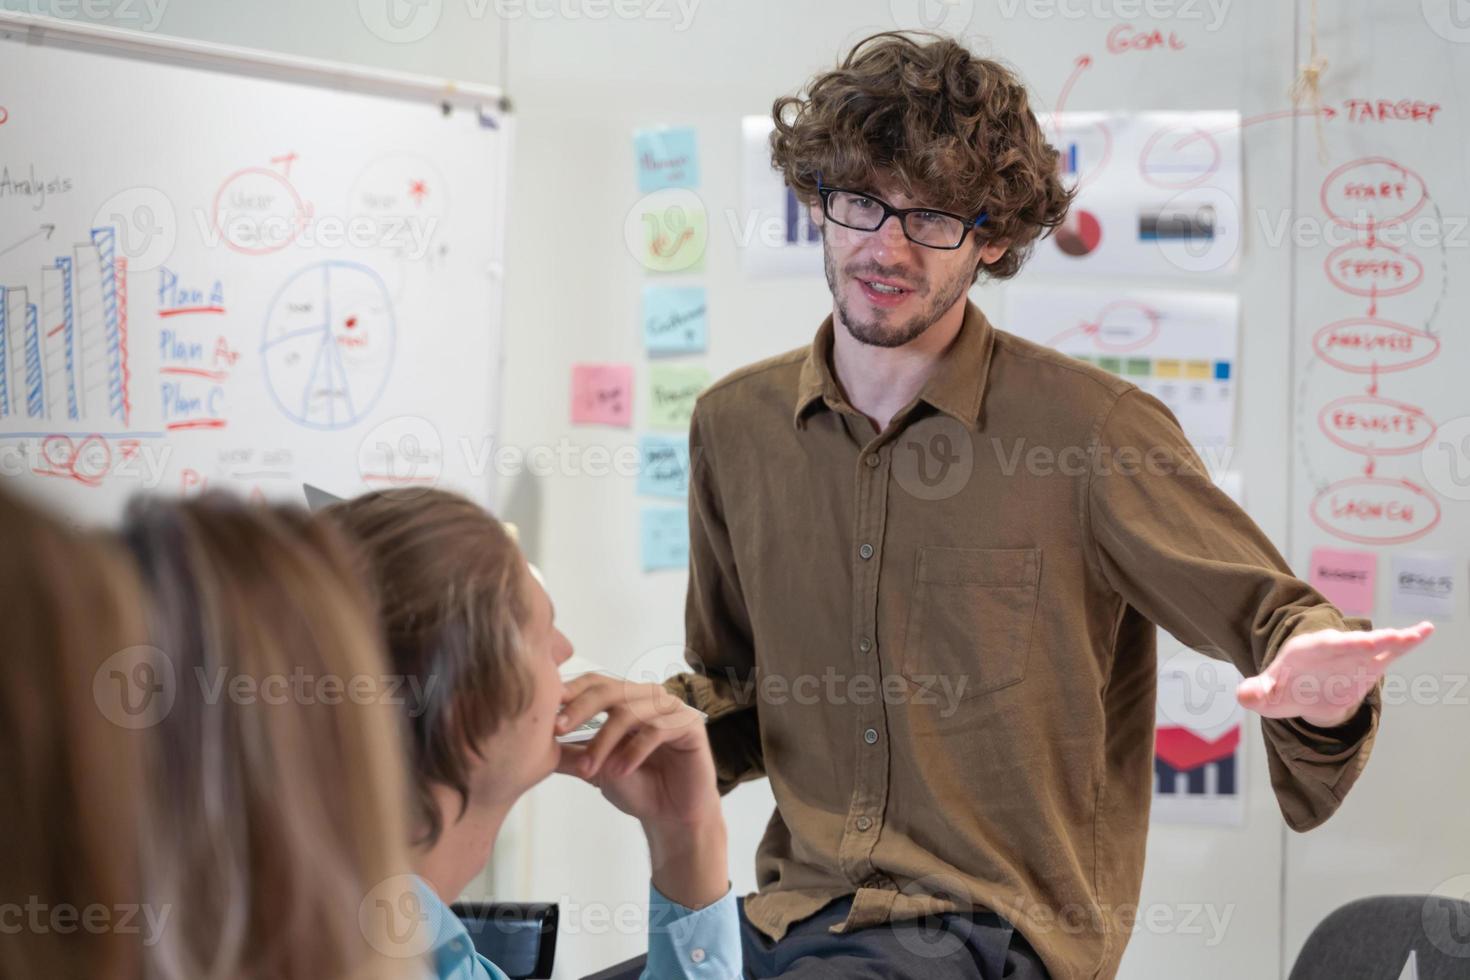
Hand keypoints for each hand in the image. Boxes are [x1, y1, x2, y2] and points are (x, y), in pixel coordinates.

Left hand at [555, 675, 719, 830]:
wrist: (670, 817)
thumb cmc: (636, 787)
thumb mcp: (595, 768)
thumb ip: (569, 753)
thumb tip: (532, 743)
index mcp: (626, 699)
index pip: (594, 683)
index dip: (569, 692)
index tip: (544, 713)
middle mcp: (648, 697)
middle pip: (609, 690)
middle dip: (580, 709)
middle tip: (557, 730)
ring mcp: (671, 708)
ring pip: (630, 711)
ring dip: (604, 741)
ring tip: (589, 769)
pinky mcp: (689, 724)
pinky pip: (656, 730)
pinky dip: (634, 751)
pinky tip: (620, 771)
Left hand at [1236, 620, 1433, 727]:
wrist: (1303, 691)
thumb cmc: (1285, 690)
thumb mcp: (1268, 694)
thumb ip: (1257, 693)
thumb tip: (1243, 695)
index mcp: (1306, 650)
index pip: (1322, 646)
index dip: (1338, 644)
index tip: (1356, 643)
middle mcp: (1333, 648)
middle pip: (1352, 643)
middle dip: (1369, 641)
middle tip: (1390, 638)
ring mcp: (1353, 655)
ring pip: (1375, 646)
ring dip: (1394, 640)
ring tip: (1415, 634)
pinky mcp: (1369, 663)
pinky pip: (1390, 651)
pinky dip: (1406, 641)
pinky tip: (1424, 630)